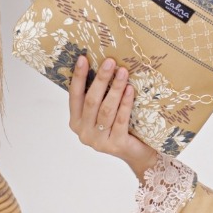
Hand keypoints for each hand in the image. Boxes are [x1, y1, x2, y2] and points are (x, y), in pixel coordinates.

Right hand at [69, 55, 158, 179]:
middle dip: (101, 79)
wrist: (138, 153)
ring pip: (106, 110)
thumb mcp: (105, 112)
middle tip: (110, 62)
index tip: (84, 58)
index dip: (79, 77)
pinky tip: (130, 90)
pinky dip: (125, 103)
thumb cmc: (121, 128)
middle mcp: (84, 132)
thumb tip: (103, 67)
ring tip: (123, 72)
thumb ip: (99, 97)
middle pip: (91, 101)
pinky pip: (121, 119)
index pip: (74, 95)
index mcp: (76, 122)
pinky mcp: (115, 145)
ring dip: (115, 89)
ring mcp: (98, 141)